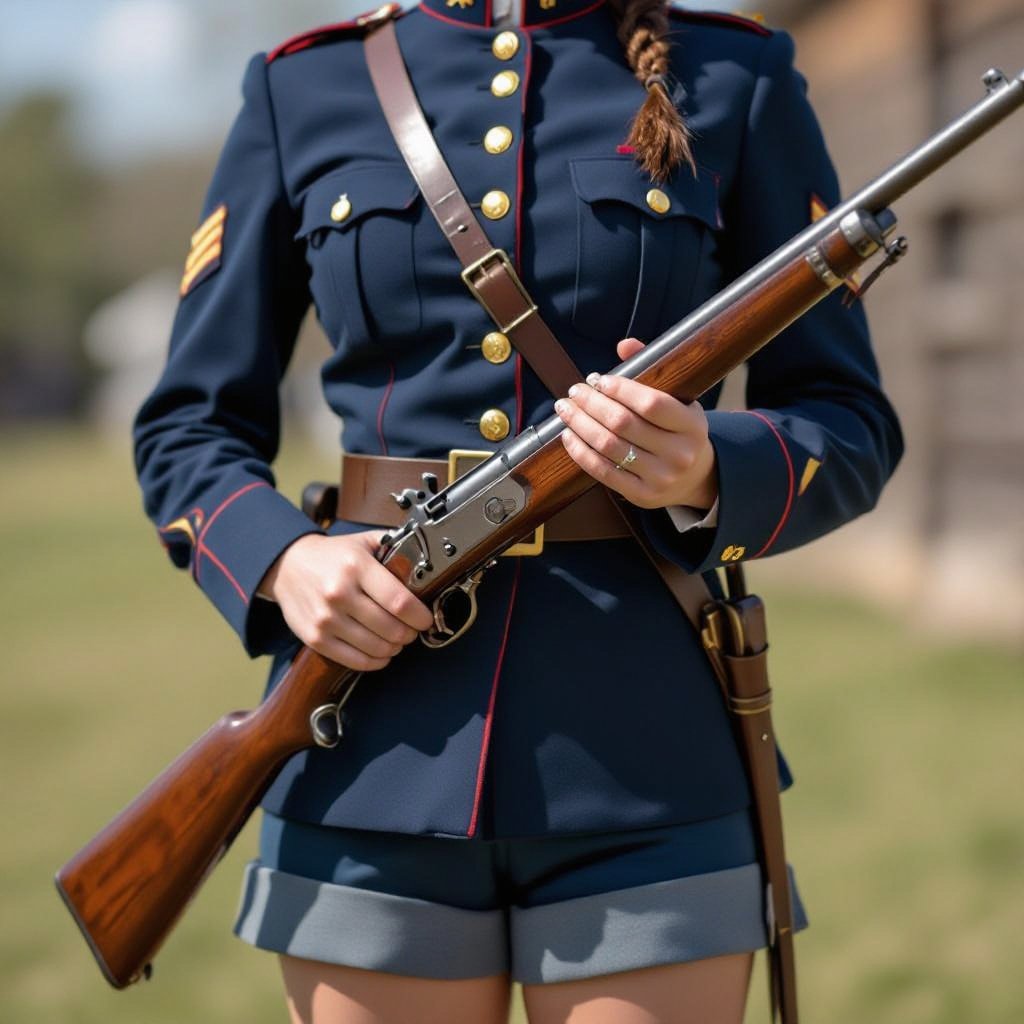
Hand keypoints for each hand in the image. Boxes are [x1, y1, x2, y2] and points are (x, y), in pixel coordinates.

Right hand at [257, 531, 433, 670]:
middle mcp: (339, 593)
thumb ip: (396, 548)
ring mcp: (325, 619)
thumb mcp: (364, 542)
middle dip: (409, 633)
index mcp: (356, 566)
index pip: (399, 601)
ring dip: (394, 648)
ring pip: (376, 648)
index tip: (426, 619)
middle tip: (411, 629)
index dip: (420, 616)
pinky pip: (354, 661)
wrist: (287, 566)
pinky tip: (381, 653)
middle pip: (391, 629)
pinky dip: (375, 661)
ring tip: (396, 639)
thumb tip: (431, 560)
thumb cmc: (333, 555)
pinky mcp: (314, 638)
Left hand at [554, 338, 717, 510]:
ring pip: (609, 447)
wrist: (694, 477)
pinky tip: (568, 436)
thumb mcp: (678, 400)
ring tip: (565, 409)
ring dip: (580, 424)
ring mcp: (661, 477)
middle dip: (592, 404)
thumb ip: (654, 370)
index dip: (621, 389)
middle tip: (575, 391)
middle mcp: (680, 453)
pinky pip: (603, 472)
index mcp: (693, 425)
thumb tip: (624, 345)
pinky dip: (581, 452)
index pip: (651, 404)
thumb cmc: (678, 430)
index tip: (598, 379)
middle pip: (624, 424)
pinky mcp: (642, 495)